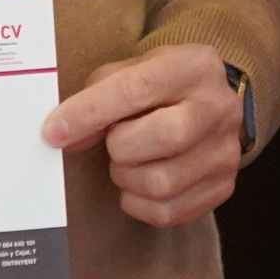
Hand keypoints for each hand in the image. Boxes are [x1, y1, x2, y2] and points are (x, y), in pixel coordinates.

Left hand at [43, 42, 244, 227]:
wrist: (210, 107)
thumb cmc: (161, 89)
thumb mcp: (132, 71)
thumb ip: (97, 96)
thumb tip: (65, 137)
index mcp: (195, 67)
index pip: (138, 89)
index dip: (90, 112)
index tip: (53, 131)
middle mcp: (219, 108)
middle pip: (162, 137)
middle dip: (121, 146)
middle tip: (116, 142)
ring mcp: (226, 152)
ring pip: (161, 182)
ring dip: (127, 176)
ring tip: (131, 160)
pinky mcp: (222, 187)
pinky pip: (165, 211)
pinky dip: (139, 201)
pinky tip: (142, 181)